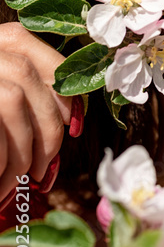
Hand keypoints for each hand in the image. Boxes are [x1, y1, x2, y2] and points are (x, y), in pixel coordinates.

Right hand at [0, 22, 82, 204]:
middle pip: (30, 85)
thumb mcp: (1, 89)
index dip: (65, 95)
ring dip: (20, 156)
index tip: (72, 125)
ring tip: (12, 185)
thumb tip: (73, 122)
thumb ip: (26, 93)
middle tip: (43, 171)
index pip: (44, 61)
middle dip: (47, 134)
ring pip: (10, 106)